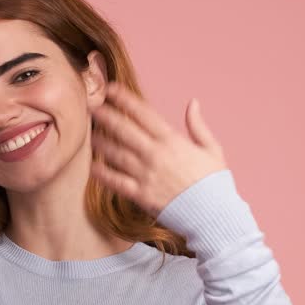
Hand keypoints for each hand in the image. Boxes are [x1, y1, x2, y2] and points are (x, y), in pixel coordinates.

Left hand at [89, 81, 228, 217]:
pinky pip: (117, 182)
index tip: (111, 90)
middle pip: (124, 130)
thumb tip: (193, 102)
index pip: (143, 114)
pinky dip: (103, 174)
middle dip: (106, 116)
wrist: (214, 215)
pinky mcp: (141, 195)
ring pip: (117, 154)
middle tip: (91, 106)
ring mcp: (146, 175)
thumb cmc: (215, 183)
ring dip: (101, 142)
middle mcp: (156, 155)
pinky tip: (92, 166)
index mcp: (172, 141)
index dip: (125, 100)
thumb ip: (198, 125)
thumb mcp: (212, 149)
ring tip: (90, 133)